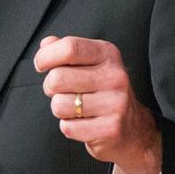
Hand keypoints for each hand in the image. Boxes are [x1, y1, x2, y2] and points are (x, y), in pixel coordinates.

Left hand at [34, 36, 161, 173]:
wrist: (133, 127)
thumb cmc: (102, 90)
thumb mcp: (90, 62)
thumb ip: (66, 50)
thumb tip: (45, 45)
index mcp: (108, 54)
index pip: (69, 47)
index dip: (45, 56)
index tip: (40, 65)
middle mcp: (115, 76)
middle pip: (57, 78)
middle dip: (50, 87)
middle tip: (60, 91)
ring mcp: (115, 104)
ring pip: (59, 105)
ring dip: (59, 108)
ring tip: (74, 107)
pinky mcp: (111, 129)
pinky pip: (68, 127)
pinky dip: (69, 126)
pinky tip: (84, 122)